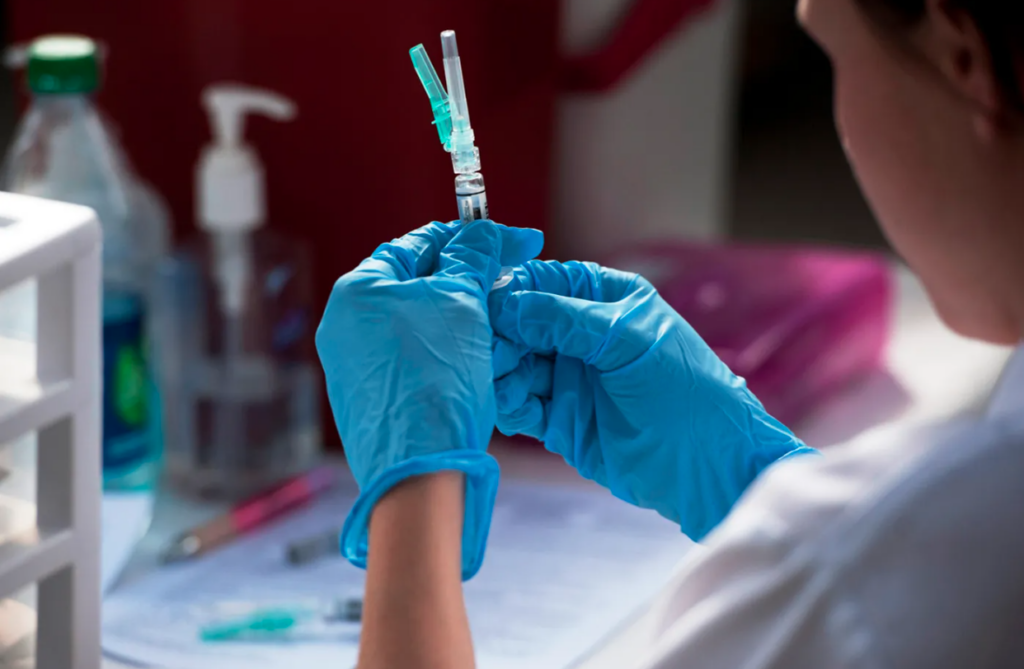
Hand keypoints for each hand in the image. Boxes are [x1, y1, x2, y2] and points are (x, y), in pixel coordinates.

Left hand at [317, 220, 543, 578]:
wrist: (420, 471)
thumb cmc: (437, 381)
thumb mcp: (463, 302)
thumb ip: (473, 257)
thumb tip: (486, 232)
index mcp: (357, 291)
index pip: (418, 243)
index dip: (470, 238)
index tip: (512, 242)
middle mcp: (345, 326)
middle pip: (416, 285)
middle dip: (467, 280)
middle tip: (510, 281)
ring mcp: (353, 367)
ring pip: (418, 326)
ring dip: (461, 319)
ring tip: (501, 324)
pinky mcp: (370, 400)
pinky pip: (412, 362)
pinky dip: (445, 355)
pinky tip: (476, 364)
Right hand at [489, 260, 814, 539]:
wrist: (708, 468)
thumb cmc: (685, 392)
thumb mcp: (628, 341)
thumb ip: (565, 320)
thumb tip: (507, 301)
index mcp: (603, 300)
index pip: (542, 282)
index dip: (510, 290)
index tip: (484, 304)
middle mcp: (580, 335)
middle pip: (519, 324)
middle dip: (499, 334)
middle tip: (484, 349)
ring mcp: (568, 377)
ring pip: (514, 364)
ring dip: (499, 369)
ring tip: (495, 379)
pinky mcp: (559, 419)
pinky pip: (520, 403)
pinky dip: (508, 401)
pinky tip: (510, 404)